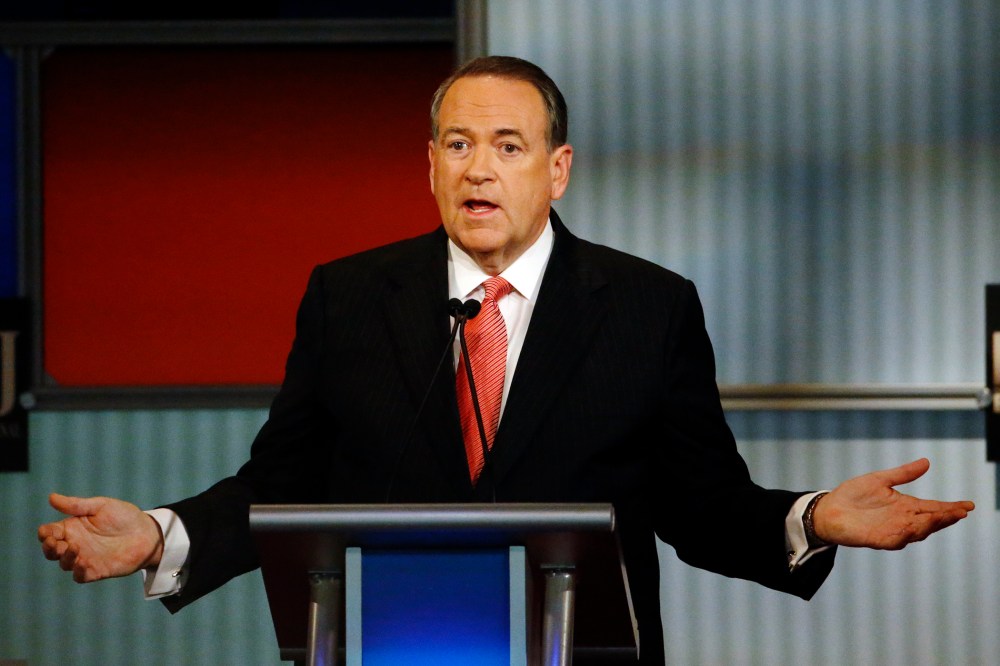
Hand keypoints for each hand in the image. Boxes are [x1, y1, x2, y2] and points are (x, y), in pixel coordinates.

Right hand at [38, 493, 163, 582]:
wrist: (148, 532)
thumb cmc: (124, 516)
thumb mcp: (101, 506)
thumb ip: (77, 504)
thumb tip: (51, 497)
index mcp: (73, 527)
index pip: (49, 532)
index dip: (45, 533)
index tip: (49, 532)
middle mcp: (75, 544)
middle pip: (51, 551)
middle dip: (48, 548)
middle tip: (55, 543)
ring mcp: (85, 558)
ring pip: (64, 564)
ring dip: (64, 558)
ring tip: (74, 548)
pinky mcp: (96, 570)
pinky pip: (80, 576)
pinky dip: (77, 572)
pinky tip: (82, 563)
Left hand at [813, 458, 974, 549]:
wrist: (828, 509)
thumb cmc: (853, 495)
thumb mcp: (879, 479)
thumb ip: (903, 474)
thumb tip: (926, 462)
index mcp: (905, 506)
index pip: (933, 507)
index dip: (950, 508)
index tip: (968, 505)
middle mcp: (903, 520)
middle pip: (930, 520)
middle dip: (946, 517)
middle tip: (961, 512)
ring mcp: (892, 530)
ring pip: (917, 531)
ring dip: (930, 525)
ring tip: (942, 516)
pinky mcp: (877, 539)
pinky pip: (895, 540)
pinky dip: (905, 535)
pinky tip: (913, 528)